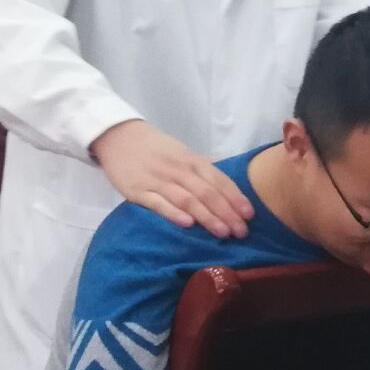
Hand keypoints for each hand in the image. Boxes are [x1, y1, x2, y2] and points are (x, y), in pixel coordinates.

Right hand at [91, 120, 251, 237]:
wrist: (119, 137)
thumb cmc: (154, 148)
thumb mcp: (182, 153)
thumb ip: (202, 167)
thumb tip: (225, 177)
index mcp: (192, 160)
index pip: (219, 180)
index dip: (235, 198)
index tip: (250, 215)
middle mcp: (179, 170)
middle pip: (207, 193)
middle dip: (227, 213)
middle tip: (241, 232)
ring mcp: (158, 180)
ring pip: (188, 199)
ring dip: (207, 217)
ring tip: (223, 233)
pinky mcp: (138, 191)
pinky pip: (158, 203)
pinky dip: (173, 213)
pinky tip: (187, 224)